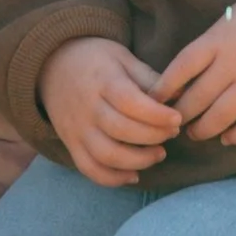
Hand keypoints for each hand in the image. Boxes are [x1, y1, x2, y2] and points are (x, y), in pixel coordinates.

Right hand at [40, 35, 183, 186]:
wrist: (52, 64)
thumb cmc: (96, 60)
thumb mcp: (123, 57)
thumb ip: (150, 78)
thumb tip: (182, 94)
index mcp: (102, 80)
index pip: (130, 103)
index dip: (157, 115)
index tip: (177, 119)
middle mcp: (87, 107)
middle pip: (121, 130)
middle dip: (153, 137)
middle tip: (171, 134)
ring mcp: (77, 129)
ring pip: (107, 155)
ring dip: (138, 161)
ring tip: (159, 154)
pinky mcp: (71, 144)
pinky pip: (90, 169)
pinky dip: (112, 179)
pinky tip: (134, 174)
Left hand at [158, 0, 235, 145]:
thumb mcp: (226, 22)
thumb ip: (206, 47)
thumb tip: (179, 78)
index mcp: (218, 41)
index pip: (181, 67)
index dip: (164, 87)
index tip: (153, 100)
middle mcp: (234, 63)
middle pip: (197, 98)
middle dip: (180, 116)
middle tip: (173, 123)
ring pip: (221, 117)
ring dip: (203, 130)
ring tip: (195, 133)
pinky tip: (226, 138)